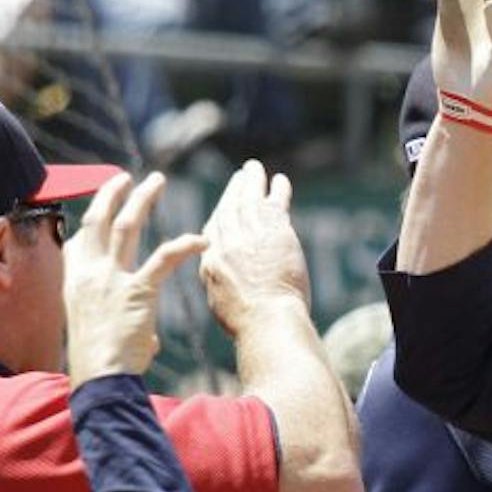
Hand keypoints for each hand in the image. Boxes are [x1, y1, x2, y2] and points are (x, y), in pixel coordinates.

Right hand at [63, 170, 208, 382]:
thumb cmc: (101, 365)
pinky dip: (184, 245)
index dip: (93, 217)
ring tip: (157, 181)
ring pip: (126, 225)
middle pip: (99, 220)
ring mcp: (111, 279)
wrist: (101, 380)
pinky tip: (201, 238)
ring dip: (142, 199)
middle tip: (127, 177)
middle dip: (113, 193)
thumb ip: (122, 329)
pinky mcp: (138, 291)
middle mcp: (89, 274)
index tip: (105, 200)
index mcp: (75, 282)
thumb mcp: (98, 335)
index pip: (81, 239)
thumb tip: (145, 340)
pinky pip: (164, 257)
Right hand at [200, 160, 308, 337]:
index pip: (214, 230)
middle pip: (229, 208)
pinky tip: (280, 180)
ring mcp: (249, 233)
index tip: (225, 206)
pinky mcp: (274, 228)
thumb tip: (230, 284)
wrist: (266, 319)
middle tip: (239, 177)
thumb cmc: (249, 323)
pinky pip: (275, 201)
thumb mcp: (222, 304)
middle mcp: (226, 242)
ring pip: (249, 198)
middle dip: (234, 191)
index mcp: (211, 261)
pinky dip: (277, 188)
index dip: (220, 215)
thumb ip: (224, 285)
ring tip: (254, 168)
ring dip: (252, 180)